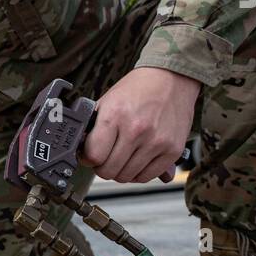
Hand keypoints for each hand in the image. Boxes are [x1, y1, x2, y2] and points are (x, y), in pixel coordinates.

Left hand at [81, 68, 200, 183]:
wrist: (171, 78)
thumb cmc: (138, 89)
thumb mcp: (107, 101)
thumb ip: (94, 127)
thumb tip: (83, 151)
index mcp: (115, 115)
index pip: (94, 156)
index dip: (87, 158)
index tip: (89, 155)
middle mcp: (136, 130)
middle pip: (109, 171)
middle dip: (103, 167)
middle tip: (106, 157)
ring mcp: (156, 142)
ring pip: (127, 177)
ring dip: (121, 170)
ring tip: (123, 156)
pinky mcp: (172, 150)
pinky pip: (148, 177)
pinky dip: (139, 173)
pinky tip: (137, 160)